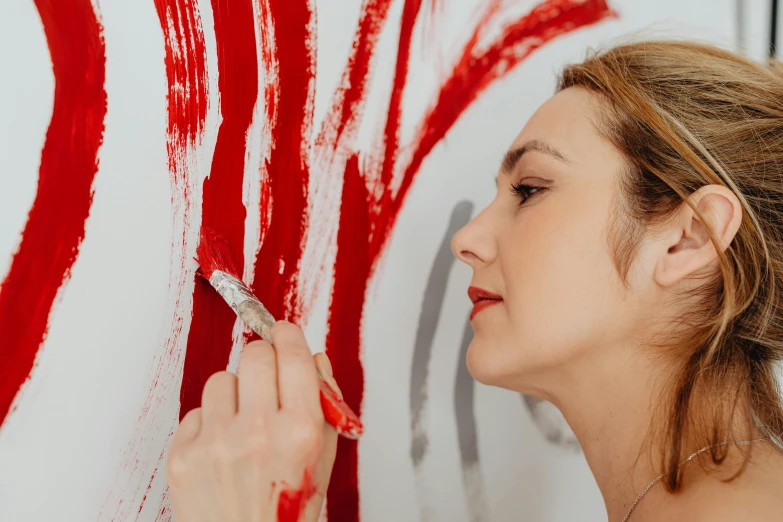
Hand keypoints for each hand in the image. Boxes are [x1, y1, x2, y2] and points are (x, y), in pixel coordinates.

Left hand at [166, 321, 340, 521]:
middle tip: (266, 377)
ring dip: (234, 393)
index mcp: (300, 430)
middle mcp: (258, 432)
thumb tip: (314, 359)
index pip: (292, 354)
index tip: (283, 332)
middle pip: (254, 355)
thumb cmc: (285, 512)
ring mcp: (216, 443)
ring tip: (242, 425)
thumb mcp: (321, 461)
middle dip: (263, 360)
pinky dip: (209, 424)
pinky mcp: (183, 455)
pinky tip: (221, 449)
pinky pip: (196, 411)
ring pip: (221, 378)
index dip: (287, 336)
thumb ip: (325, 405)